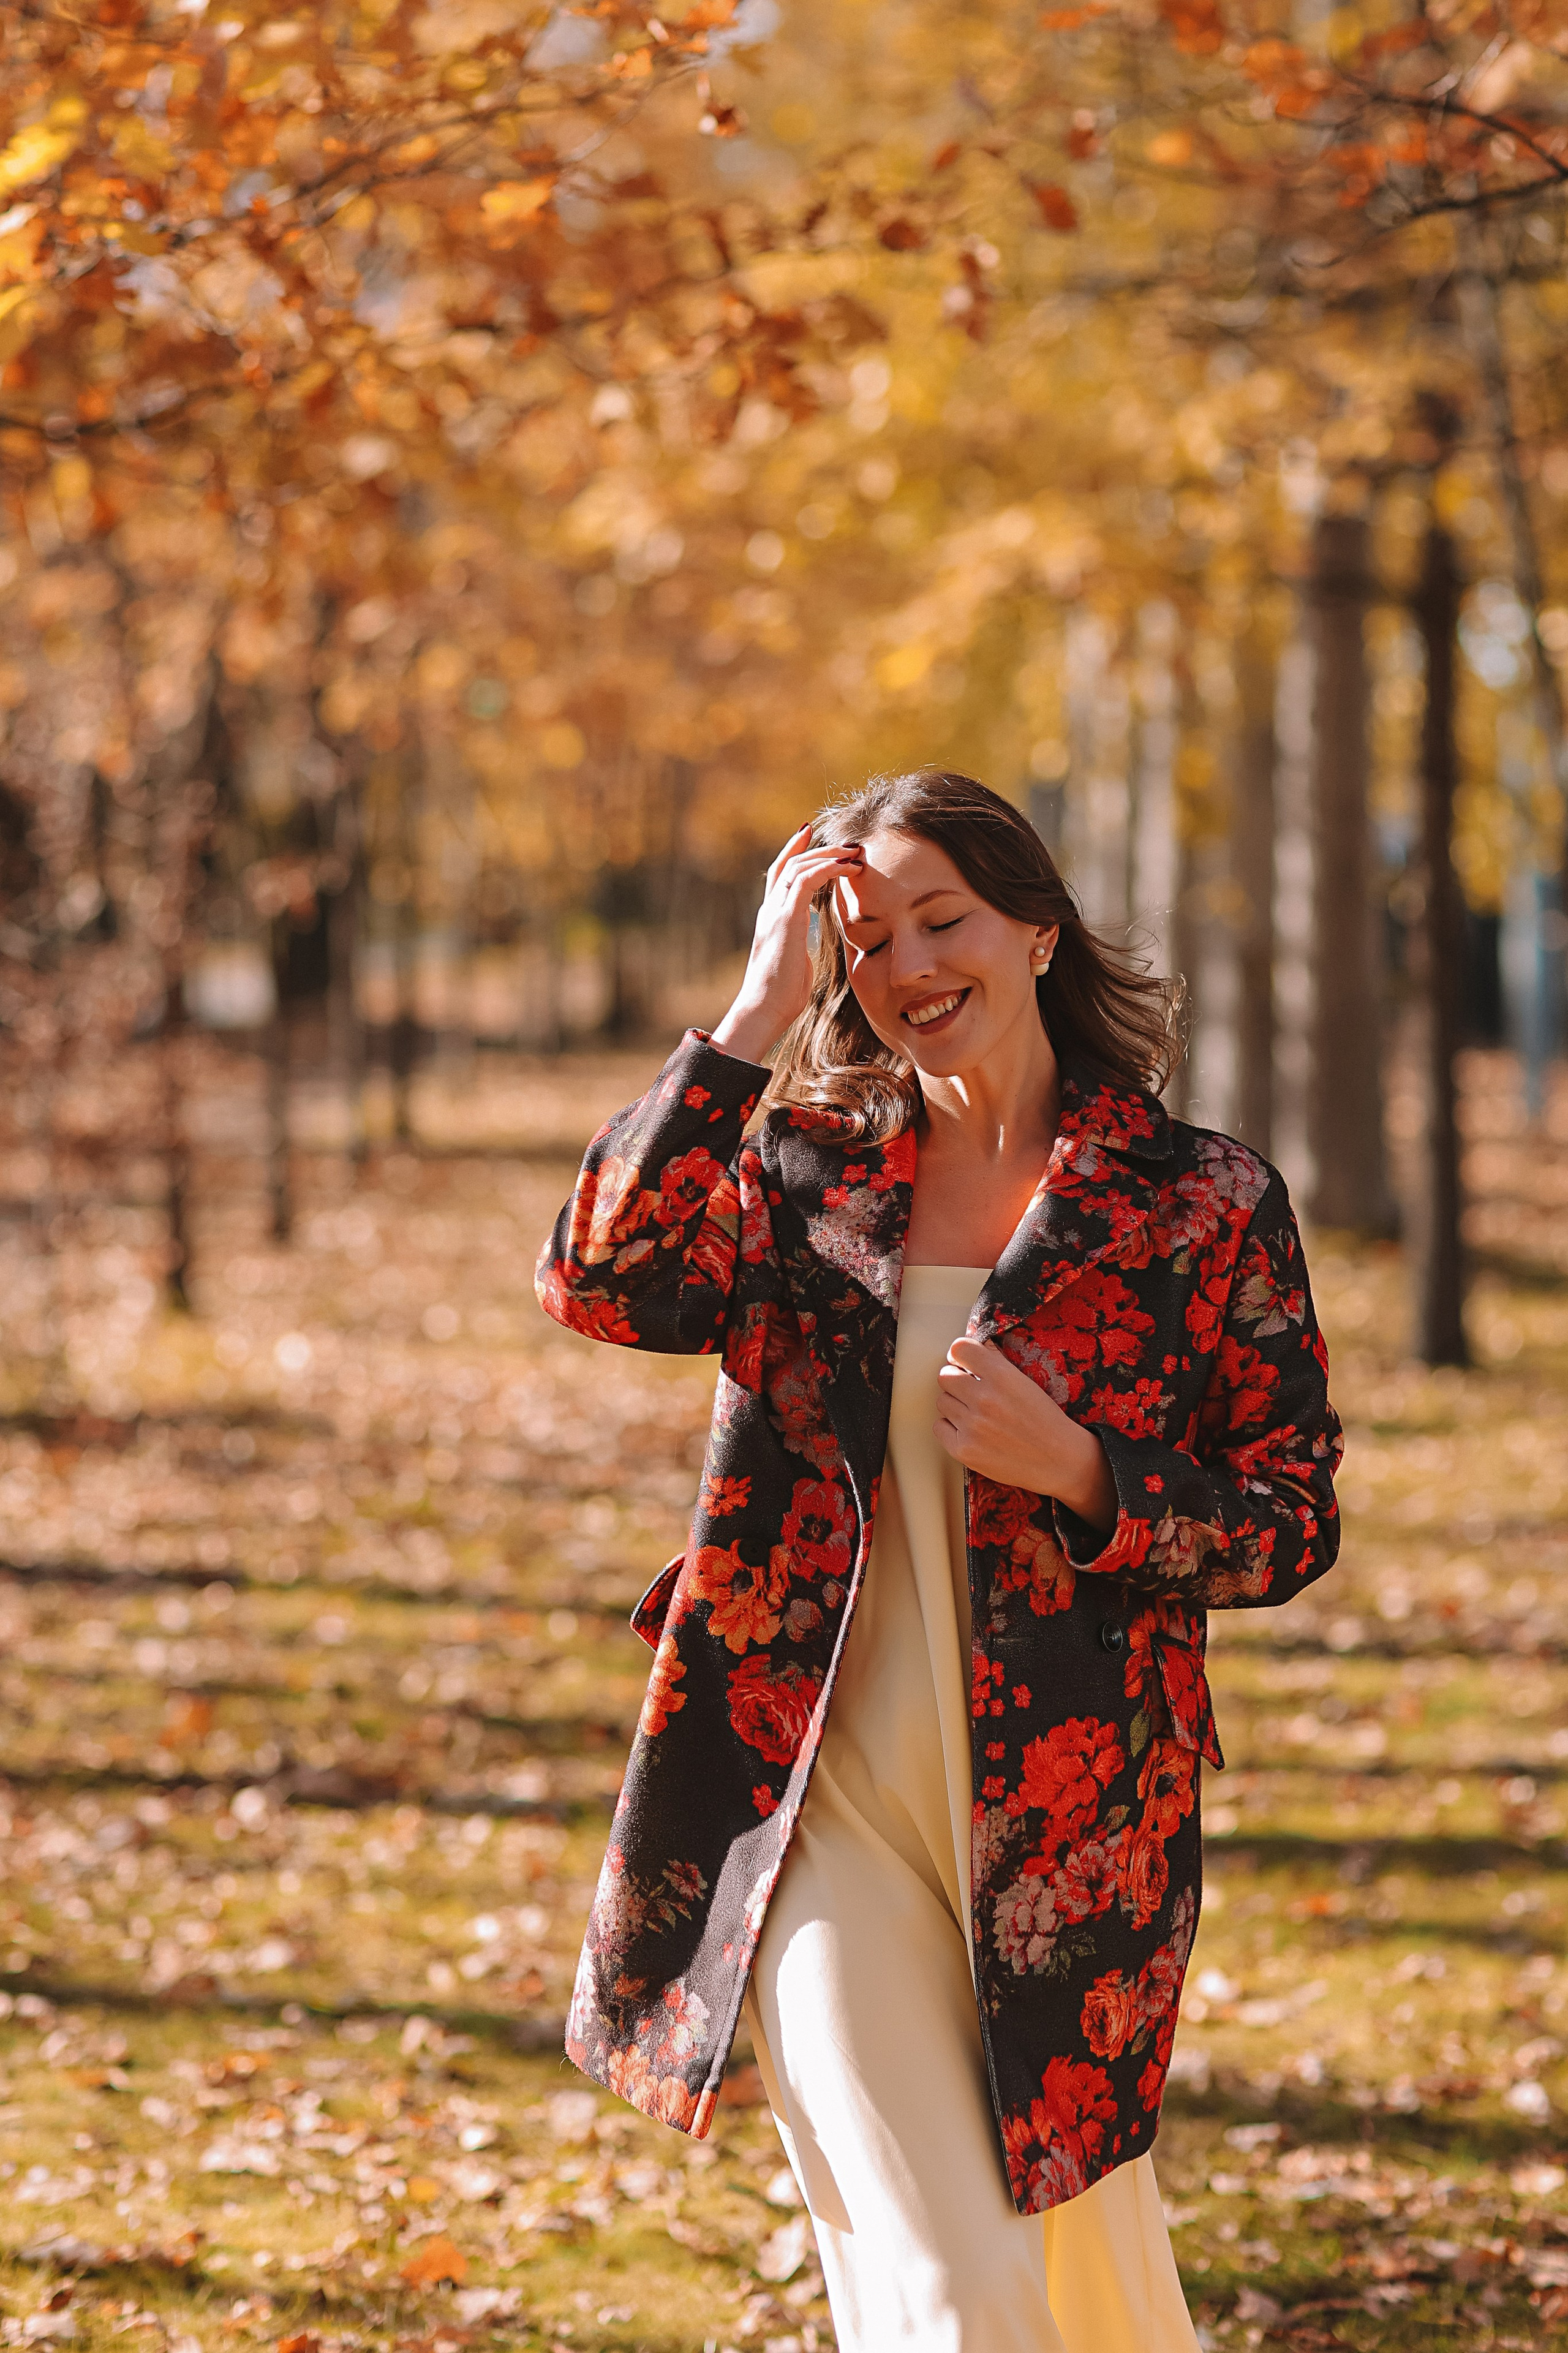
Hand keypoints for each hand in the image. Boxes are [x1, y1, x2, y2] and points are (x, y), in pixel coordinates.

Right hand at [711, 824, 862, 1063]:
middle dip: (818, 849)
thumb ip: (799, 946)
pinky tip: (845, 867)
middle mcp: (770, 910)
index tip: (811, 835)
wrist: (764, 1009)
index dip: (795, 852)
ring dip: (827, 856)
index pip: (781, 875)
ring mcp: (774, 913)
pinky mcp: (785, 920)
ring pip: (799, 868)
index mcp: (771, 919)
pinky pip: (806, 882)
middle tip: (847, 843)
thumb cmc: (781, 994)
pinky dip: (826, 868)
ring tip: (853, 853)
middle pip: (789, 865)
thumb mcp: (795, 962)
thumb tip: (807, 950)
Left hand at [936, 1337, 1117, 1533]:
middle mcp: (984, 1399)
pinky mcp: (964, 1450)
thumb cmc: (1045, 1420)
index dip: (961, 1356)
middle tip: (972, 1392)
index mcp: (1001, 1376)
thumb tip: (974, 1344)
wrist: (1060, 1461)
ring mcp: (972, 1426)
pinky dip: (951, 1428)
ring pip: (942, 1401)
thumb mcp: (1026, 1382)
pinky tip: (970, 1431)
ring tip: (976, 1414)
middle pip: (945, 1376)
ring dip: (955, 1405)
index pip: (959, 1349)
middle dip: (957, 1381)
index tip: (966, 1363)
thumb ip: (997, 1362)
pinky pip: (939, 1427)